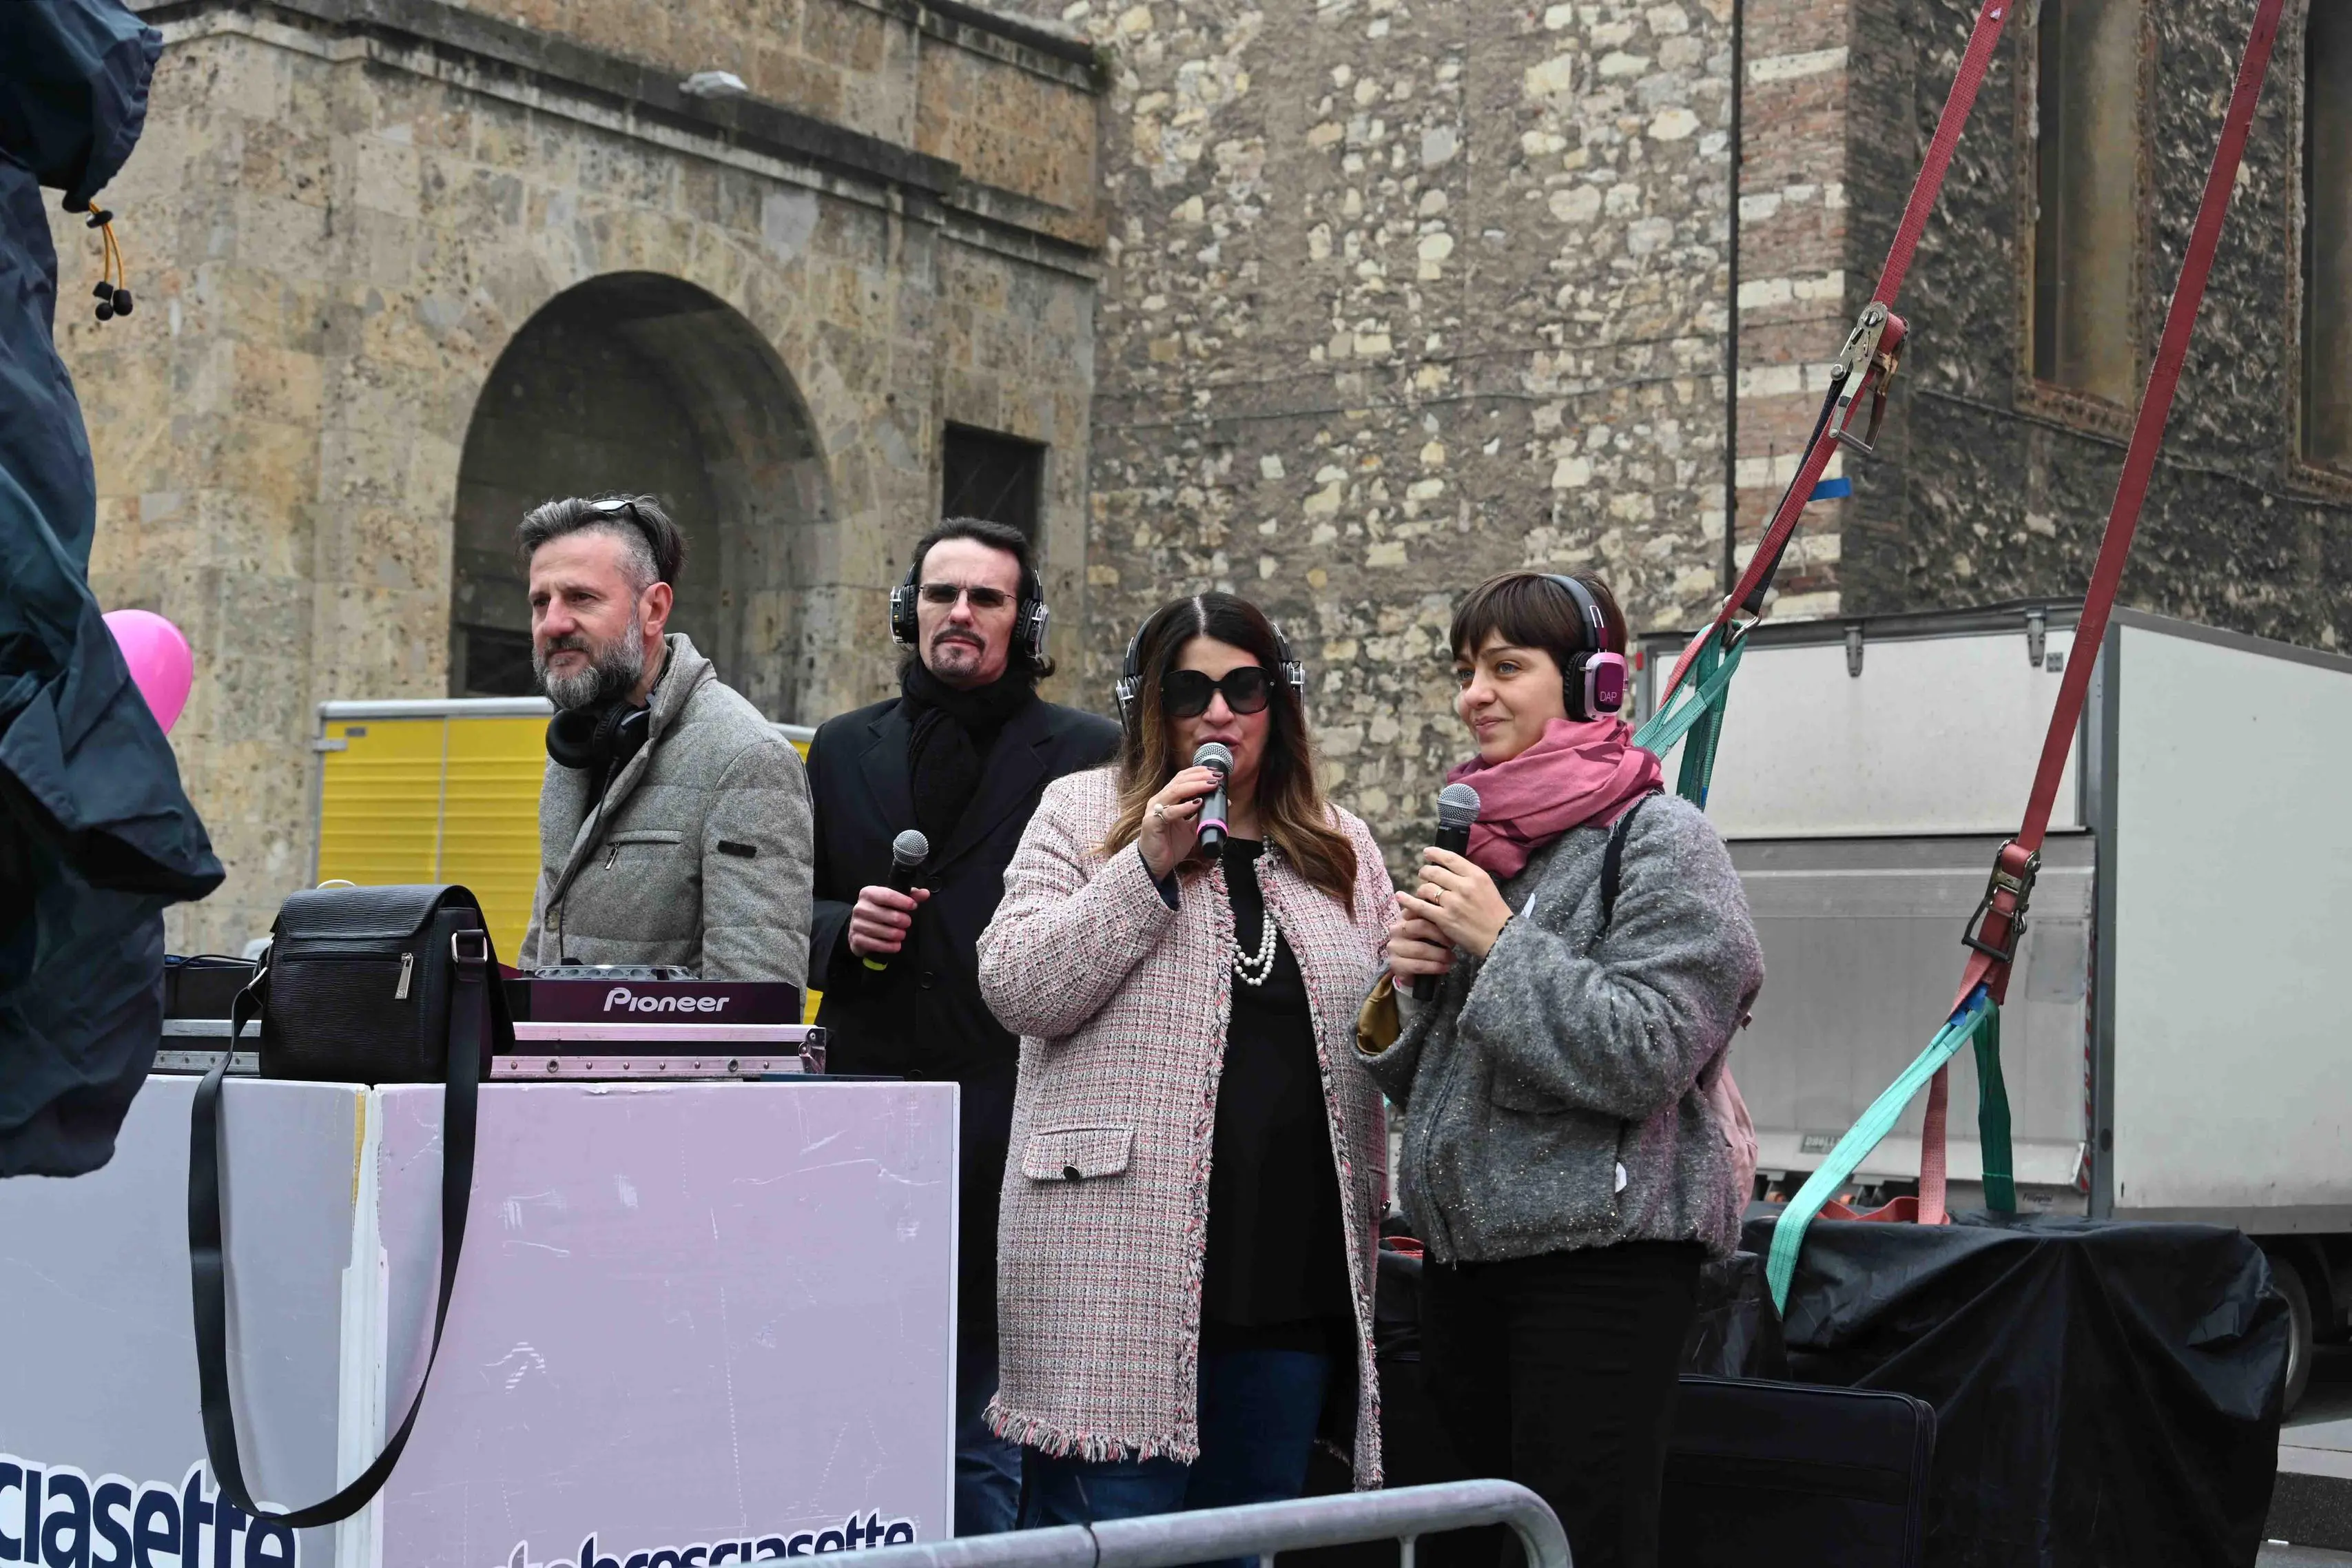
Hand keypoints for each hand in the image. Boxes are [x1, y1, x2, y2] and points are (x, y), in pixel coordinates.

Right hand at [847, 883, 930, 957]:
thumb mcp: (894, 901)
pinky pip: (872, 943)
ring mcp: (855, 924)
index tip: (914, 906)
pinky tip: (896, 946)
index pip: (885, 895)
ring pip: (876, 930)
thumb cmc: (881, 911)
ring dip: (893, 934)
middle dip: (898, 919)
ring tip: (902, 935)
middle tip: (908, 923)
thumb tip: (925, 893)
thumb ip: (910, 896)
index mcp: (868, 893)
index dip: (901, 901)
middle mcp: (859, 907)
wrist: (861, 928)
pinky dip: (886, 946)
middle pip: (882, 913)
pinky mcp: (855, 939)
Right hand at [1137, 765, 1222, 880]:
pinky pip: (1170, 812)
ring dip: (1195, 787)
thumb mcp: (1191, 828)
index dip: (1198, 772)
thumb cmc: (1170, 844)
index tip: (1215, 772)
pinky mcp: (1152, 823)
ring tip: (1210, 785)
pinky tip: (1197, 804)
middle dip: (1200, 777)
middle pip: (1179, 781)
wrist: (1154, 864)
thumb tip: (1224, 802)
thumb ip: (1203, 815)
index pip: (1182, 778)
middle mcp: (1159, 800)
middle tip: (1216, 777)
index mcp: (1167, 799)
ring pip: (1175, 791)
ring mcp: (1154, 810)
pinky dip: (1184, 807)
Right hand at [1384, 912, 1454, 979]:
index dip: (1437, 916)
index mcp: (1405, 917)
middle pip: (1420, 926)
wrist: (1411, 969)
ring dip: (1440, 954)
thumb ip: (1434, 920)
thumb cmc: (1423, 945)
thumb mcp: (1428, 930)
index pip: (1420, 910)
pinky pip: (1418, 965)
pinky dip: (1435, 967)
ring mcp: (1394, 947)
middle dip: (1440, 935)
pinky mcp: (1395, 964)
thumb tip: (1452, 912)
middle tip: (1453, 943)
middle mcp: (1396, 930)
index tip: (1452, 923)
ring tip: (1452, 958)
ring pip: (1420, 949)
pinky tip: (1445, 967)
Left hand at [1396, 848, 1512, 958]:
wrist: (1500, 937)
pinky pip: (1420, 906)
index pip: (1451, 859)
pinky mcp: (1444, 918)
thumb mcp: (1487, 887)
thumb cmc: (1495, 913)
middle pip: (1435, 872)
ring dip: (1421, 889)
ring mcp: (1453, 903)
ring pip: (1427, 888)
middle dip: (1425, 872)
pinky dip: (1408, 900)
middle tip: (1422, 874)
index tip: (1427, 852)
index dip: (1435, 853)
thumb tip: (1449, 869)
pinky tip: (1400, 896)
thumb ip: (1469, 877)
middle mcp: (1464, 886)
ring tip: (1421, 891)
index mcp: (1476, 876)